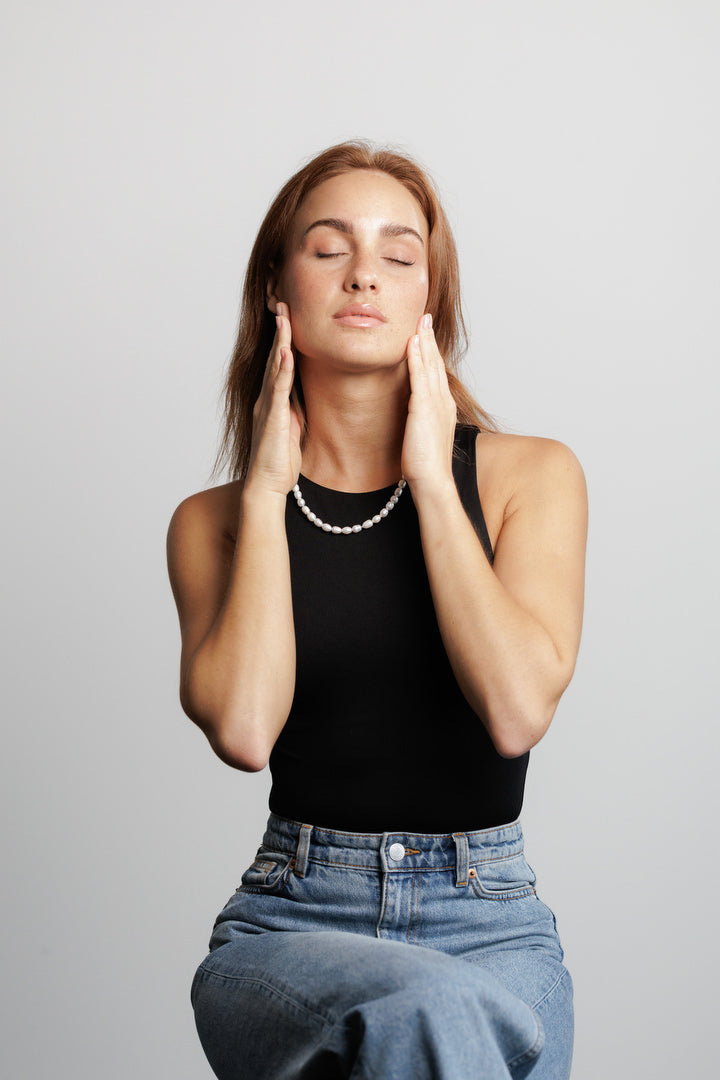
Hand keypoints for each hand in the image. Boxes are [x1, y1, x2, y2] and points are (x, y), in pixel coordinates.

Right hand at [245, 303, 301, 496]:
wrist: (266, 486)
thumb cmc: (279, 462)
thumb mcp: (293, 428)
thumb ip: (295, 409)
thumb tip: (303, 396)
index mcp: (274, 401)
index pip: (280, 364)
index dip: (284, 340)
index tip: (289, 316)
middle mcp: (267, 399)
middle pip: (275, 358)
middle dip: (280, 331)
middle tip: (282, 303)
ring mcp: (268, 407)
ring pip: (275, 368)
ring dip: (280, 341)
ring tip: (283, 317)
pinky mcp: (273, 418)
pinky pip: (279, 389)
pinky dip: (283, 369)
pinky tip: (287, 352)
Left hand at [401, 313, 457, 494]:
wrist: (432, 480)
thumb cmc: (425, 465)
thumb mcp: (422, 436)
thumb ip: (419, 420)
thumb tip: (411, 415)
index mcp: (443, 407)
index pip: (436, 373)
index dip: (431, 352)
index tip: (425, 334)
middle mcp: (443, 401)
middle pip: (436, 363)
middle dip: (430, 339)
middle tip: (425, 316)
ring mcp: (436, 403)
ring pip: (430, 365)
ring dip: (425, 341)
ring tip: (420, 321)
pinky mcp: (424, 407)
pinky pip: (420, 376)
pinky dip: (417, 357)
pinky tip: (412, 342)